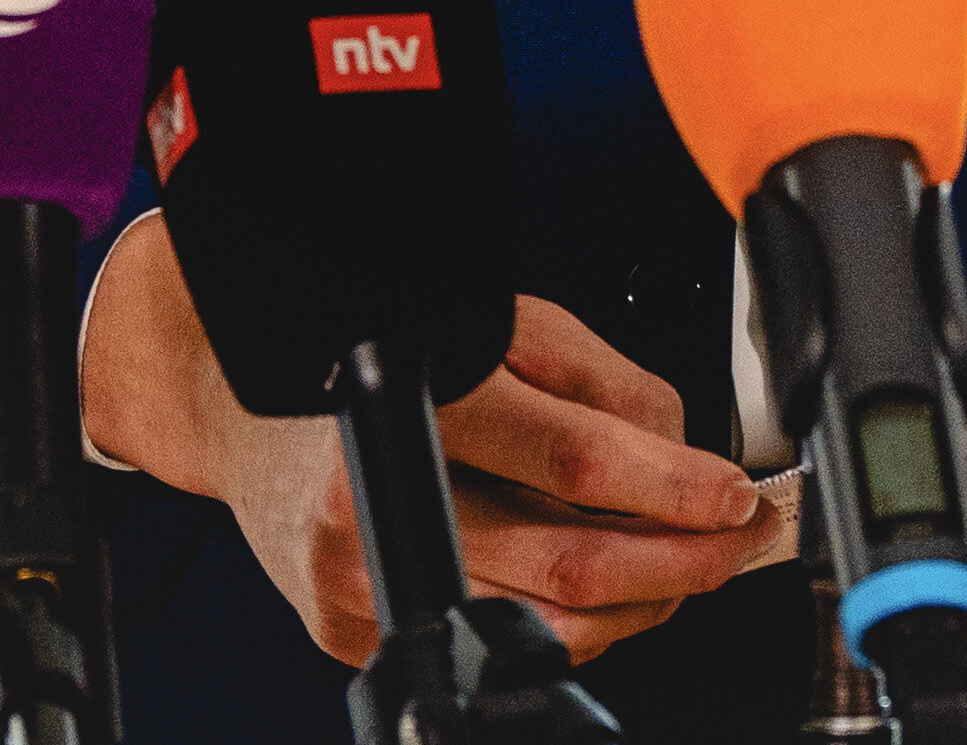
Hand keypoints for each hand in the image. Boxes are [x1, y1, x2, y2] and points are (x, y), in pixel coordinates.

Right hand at [79, 214, 774, 665]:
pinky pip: (495, 645)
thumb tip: (688, 457)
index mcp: (416, 398)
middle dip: (683, 563)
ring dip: (643, 604)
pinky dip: (572, 624)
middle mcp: (379, 499)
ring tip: (688, 559)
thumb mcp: (495, 322)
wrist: (226, 400)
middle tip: (740, 539)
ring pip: (545, 625)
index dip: (675, 488)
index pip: (573, 462)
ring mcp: (359, 581)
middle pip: (571, 567)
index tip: (736, 494)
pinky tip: (605, 582)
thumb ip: (598, 383)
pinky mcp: (351, 632)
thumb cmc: (363, 344)